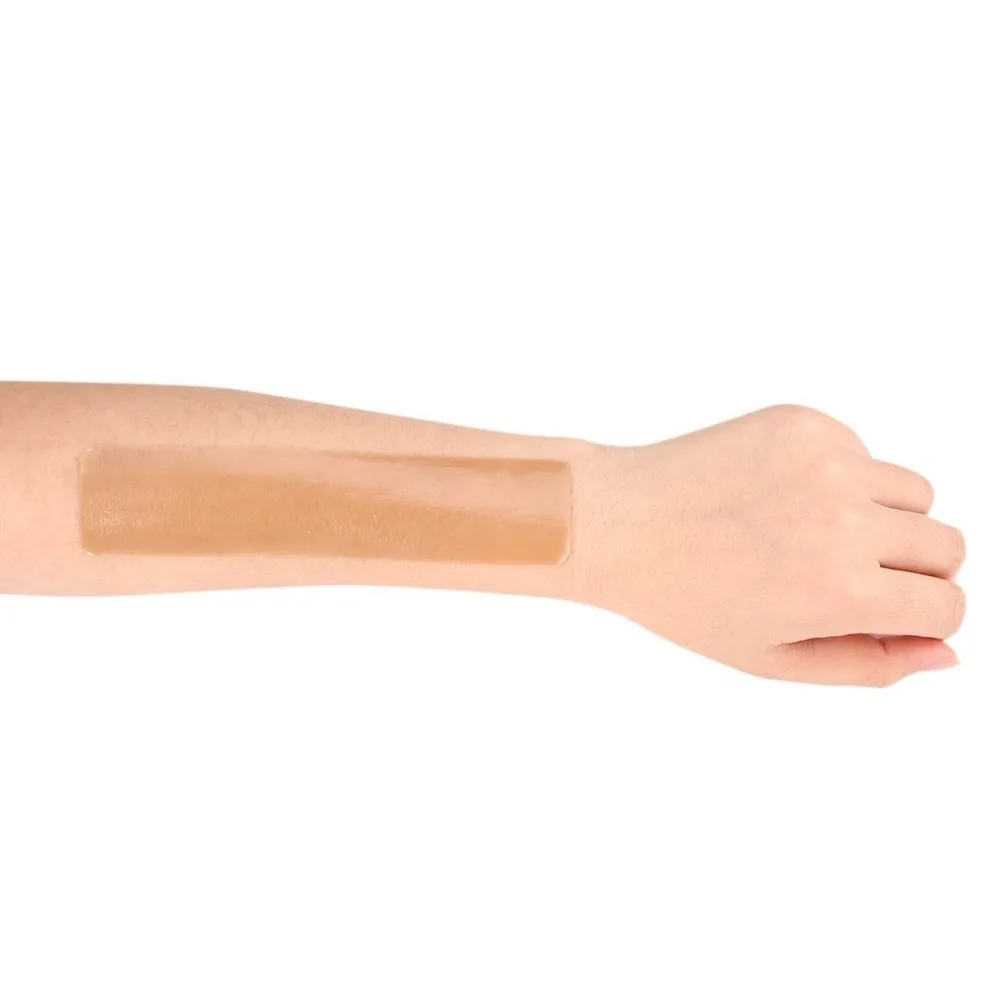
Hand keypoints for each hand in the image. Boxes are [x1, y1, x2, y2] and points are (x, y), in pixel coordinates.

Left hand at [577, 405, 965, 685]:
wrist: (617, 523)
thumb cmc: (685, 598)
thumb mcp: (771, 658)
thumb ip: (869, 664)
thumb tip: (946, 652)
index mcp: (840, 591)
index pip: (947, 607)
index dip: (920, 619)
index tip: (882, 614)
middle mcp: (844, 520)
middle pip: (948, 546)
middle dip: (913, 571)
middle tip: (845, 576)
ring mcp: (826, 462)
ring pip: (917, 494)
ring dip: (886, 519)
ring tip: (812, 534)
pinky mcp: (804, 423)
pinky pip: (864, 452)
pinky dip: (842, 477)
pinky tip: (779, 495)